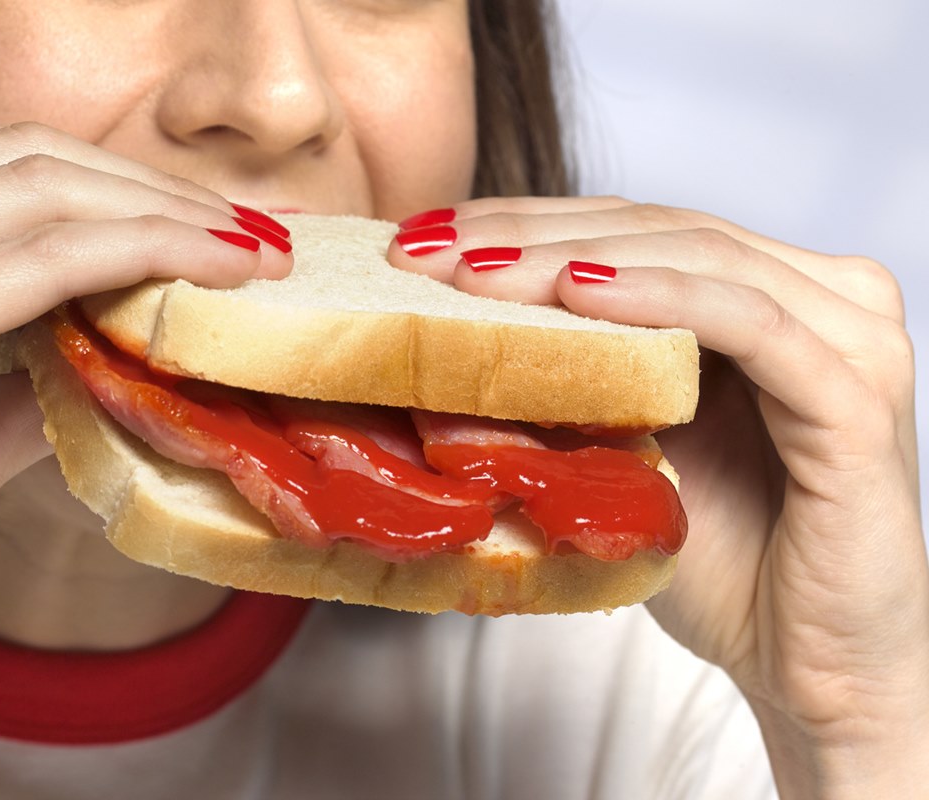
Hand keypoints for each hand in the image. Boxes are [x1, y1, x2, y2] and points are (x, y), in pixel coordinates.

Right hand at [0, 123, 289, 747]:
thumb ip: (18, 379)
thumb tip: (104, 358)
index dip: (114, 187)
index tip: (205, 227)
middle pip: (29, 161)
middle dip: (155, 191)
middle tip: (252, 234)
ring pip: (43, 196)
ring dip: (164, 217)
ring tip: (250, 253)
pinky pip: (38, 265)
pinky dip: (134, 257)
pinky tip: (201, 277)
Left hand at [390, 197, 928, 793]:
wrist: (808, 669)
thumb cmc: (720, 562)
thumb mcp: (624, 454)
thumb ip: (573, 385)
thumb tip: (451, 336)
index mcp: (763, 299)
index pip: (633, 231)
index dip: (528, 224)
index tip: (425, 238)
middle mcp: (817, 299)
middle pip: (659, 229)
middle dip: (531, 235)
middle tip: (425, 249)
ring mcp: (847, 341)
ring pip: (698, 257)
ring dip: (574, 256)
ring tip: (476, 270)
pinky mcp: (856, 397)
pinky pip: (749, 324)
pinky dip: (659, 298)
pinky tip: (575, 288)